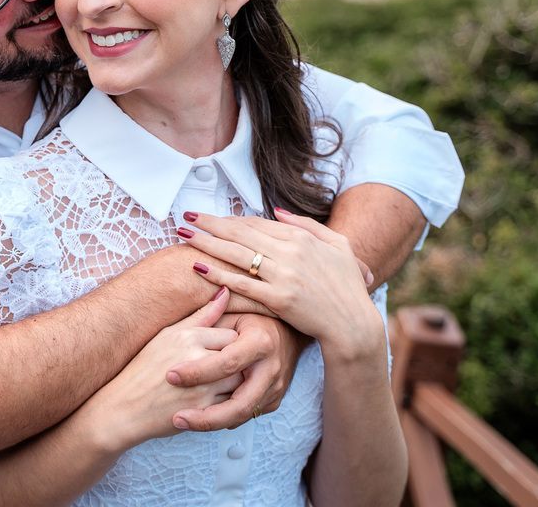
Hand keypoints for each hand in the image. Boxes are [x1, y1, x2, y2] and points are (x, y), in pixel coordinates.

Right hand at [78, 287, 242, 453]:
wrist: (124, 408)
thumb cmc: (145, 368)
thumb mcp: (168, 335)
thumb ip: (201, 315)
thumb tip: (226, 290)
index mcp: (188, 336)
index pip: (231, 335)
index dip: (227, 347)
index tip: (217, 355)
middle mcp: (197, 358)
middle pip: (239, 356)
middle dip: (235, 365)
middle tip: (221, 372)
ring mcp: (202, 385)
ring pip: (239, 380)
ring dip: (234, 384)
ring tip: (216, 387)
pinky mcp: (204, 410)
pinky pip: (233, 403)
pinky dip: (228, 403)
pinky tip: (211, 402)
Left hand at [167, 313, 305, 431]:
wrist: (290, 335)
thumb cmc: (255, 319)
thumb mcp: (235, 312)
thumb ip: (214, 313)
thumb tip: (197, 298)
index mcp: (259, 343)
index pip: (226, 363)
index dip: (197, 372)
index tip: (170, 376)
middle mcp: (271, 369)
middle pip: (239, 404)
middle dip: (207, 417)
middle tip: (177, 418)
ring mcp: (275, 388)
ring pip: (243, 415)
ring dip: (212, 423)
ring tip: (182, 422)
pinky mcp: (273, 400)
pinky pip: (247, 416)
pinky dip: (224, 419)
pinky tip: (201, 419)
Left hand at [178, 210, 383, 357]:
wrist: (353, 325)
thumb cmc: (347, 287)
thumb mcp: (337, 246)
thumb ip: (307, 225)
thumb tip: (277, 211)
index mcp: (301, 238)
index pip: (256, 223)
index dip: (228, 218)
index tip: (207, 215)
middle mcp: (290, 253)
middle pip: (240, 234)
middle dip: (209, 224)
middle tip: (185, 216)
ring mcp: (284, 276)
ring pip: (237, 255)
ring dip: (207, 243)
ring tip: (184, 235)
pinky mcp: (278, 299)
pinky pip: (242, 284)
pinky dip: (219, 275)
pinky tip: (199, 267)